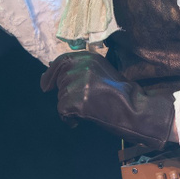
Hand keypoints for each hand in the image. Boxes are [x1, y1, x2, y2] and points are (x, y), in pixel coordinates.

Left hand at [38, 51, 176, 149]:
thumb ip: (82, 69)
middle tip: (82, 103)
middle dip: (65, 94)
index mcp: (89, 58)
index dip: (51, 73)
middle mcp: (81, 67)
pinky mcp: (75, 101)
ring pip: (61, 97)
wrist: (134, 109)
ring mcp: (77, 83)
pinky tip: (82, 120)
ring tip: (89, 110)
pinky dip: (69, 120)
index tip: (46, 85)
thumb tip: (52, 68)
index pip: (61, 61)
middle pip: (60, 81)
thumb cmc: (122, 94)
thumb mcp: (102, 72)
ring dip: (70, 107)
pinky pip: (62, 112)